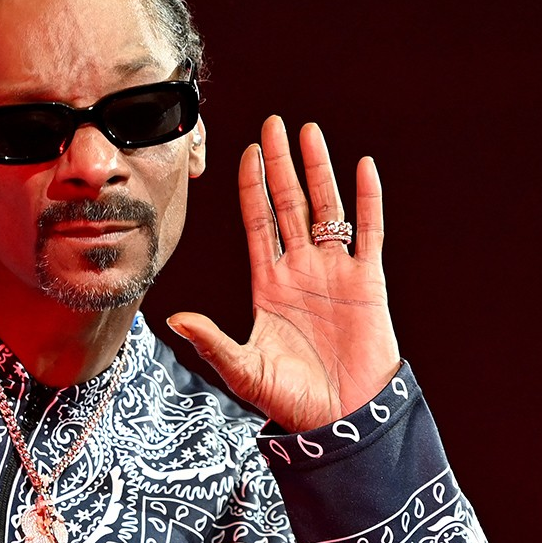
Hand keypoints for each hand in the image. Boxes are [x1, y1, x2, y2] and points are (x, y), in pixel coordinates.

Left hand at [168, 116, 400, 431]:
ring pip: (326, 208)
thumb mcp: (243, 371)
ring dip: (318, 170)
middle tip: (273, 124)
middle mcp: (301, 270)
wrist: (341, 418)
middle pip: (289, 204)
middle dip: (280, 165)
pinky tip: (361, 167)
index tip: (245, 153)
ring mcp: (335, 272)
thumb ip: (211, 342)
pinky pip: (368, 232)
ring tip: (309, 132)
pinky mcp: (368, 282)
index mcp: (269, 285)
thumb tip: (173, 319)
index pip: (258, 223)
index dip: (252, 189)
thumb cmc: (291, 400)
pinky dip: (367, 200)